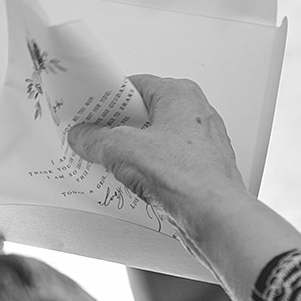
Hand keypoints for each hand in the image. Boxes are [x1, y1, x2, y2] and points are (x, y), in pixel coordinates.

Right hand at [68, 75, 245, 240]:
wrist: (216, 215)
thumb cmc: (189, 176)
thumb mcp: (125, 150)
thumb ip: (97, 140)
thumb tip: (84, 136)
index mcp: (180, 94)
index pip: (135, 85)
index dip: (109, 98)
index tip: (91, 109)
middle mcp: (195, 112)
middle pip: (144, 113)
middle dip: (118, 128)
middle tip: (95, 137)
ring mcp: (200, 141)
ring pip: (155, 139)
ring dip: (132, 151)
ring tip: (111, 162)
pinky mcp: (200, 166)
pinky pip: (166, 161)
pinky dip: (149, 168)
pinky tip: (135, 181)